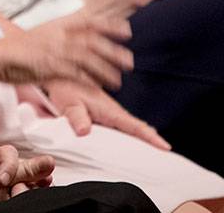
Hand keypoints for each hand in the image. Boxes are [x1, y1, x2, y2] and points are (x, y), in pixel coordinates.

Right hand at [0, 11, 133, 89]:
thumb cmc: (15, 49)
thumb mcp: (39, 36)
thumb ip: (56, 37)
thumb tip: (70, 40)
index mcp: (57, 25)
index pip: (90, 21)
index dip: (110, 26)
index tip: (126, 31)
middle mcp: (59, 35)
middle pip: (94, 41)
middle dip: (115, 51)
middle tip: (130, 61)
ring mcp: (55, 51)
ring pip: (89, 58)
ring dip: (106, 69)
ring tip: (119, 80)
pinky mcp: (50, 67)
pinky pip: (76, 74)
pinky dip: (90, 80)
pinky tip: (98, 87)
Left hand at [45, 79, 169, 149]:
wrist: (57, 73)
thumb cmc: (63, 87)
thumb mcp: (68, 102)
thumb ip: (76, 116)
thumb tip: (84, 131)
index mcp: (108, 110)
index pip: (134, 125)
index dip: (150, 136)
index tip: (165, 146)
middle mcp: (111, 110)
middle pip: (135, 127)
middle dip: (150, 138)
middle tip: (165, 151)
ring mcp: (106, 110)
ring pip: (127, 124)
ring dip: (140, 134)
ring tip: (153, 146)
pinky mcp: (100, 110)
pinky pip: (117, 122)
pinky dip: (127, 129)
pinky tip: (130, 136)